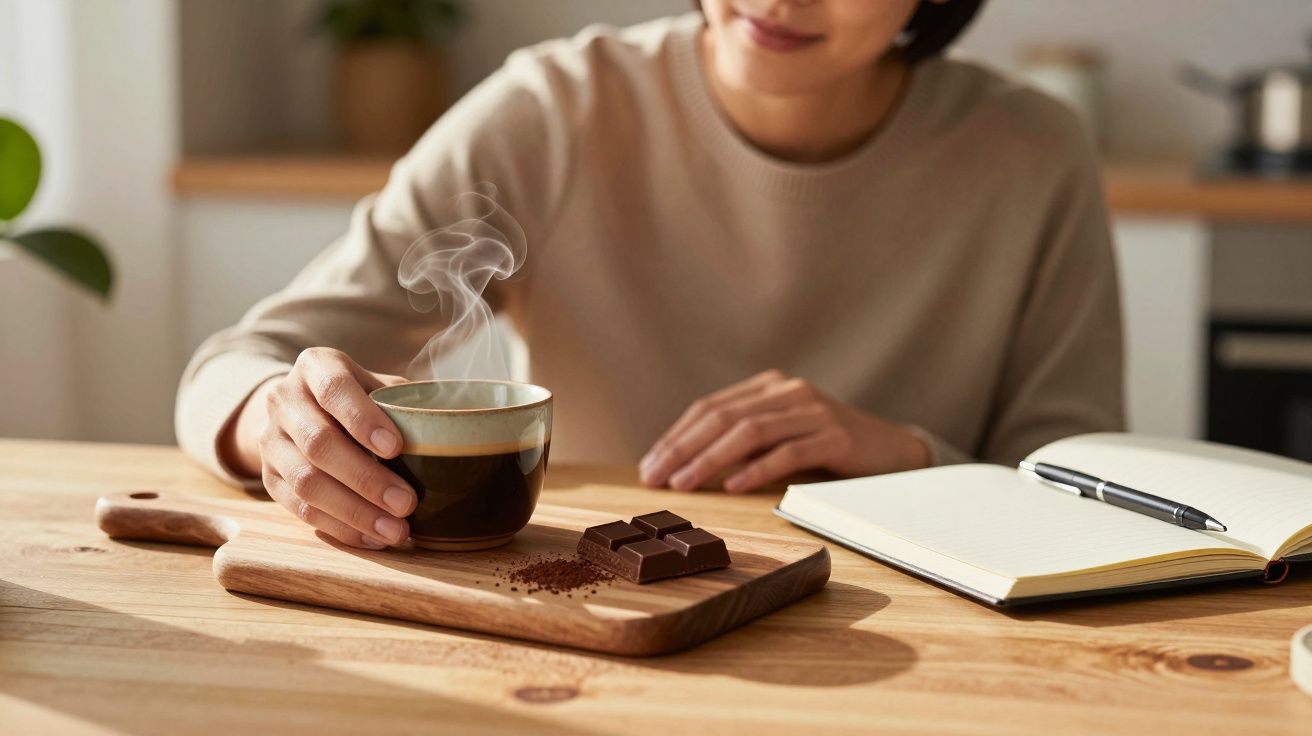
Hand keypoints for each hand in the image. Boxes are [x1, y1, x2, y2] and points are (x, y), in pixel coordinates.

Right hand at [234, 348, 414, 547]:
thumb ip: (405, 401)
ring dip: (354, 511)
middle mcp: (284, 400)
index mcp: (316, 367)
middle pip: (319, 443)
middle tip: (407, 503)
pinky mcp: (268, 478)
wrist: (300, 410)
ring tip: (395, 530)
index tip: (395, 448)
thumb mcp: (377, 385)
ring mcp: (271, 441)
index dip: (362, 419)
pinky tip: (372, 538)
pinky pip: (299, 509)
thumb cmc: (357, 397)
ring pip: (306, 482)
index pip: (334, 389)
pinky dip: (339, 527)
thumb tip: (452, 426)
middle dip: (366, 478)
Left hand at [638, 370, 929, 492]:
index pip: (709, 408)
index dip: (675, 436)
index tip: (649, 466)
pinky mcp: (835, 437)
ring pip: (749, 432)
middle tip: (654, 478)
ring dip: (710, 460)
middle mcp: (788, 390)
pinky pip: (788, 452)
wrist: (893, 450)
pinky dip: (757, 470)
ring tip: (684, 484)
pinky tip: (732, 486)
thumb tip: (684, 465)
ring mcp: (813, 411)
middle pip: (722, 417)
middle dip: (682, 449)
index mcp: (769, 385)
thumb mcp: (781, 435)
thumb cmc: (827, 448)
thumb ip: (743, 440)